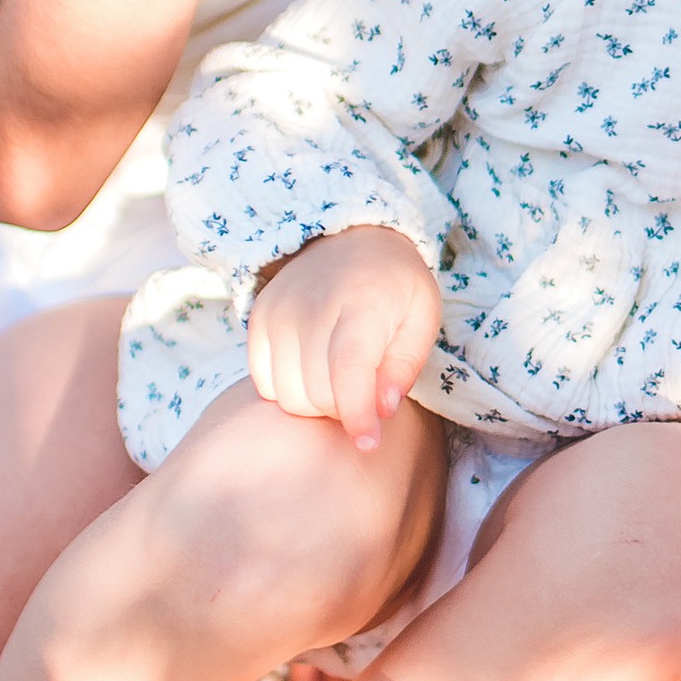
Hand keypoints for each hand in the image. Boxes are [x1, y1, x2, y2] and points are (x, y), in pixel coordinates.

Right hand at [246, 227, 442, 450]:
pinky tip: (314, 372)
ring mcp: (278, 311)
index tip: (369, 444)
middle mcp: (311, 305)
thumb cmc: (396, 286)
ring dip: (318, 404)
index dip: (357, 415)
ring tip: (341, 380)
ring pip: (288, 395)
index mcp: (362, 301)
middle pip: (316, 392)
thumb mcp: (423, 316)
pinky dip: (290, 392)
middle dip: (345, 409)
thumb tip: (382, 410)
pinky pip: (265, 384)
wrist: (352, 237)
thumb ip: (405, 365)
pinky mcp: (257, 320)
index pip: (348, 370)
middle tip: (365, 391)